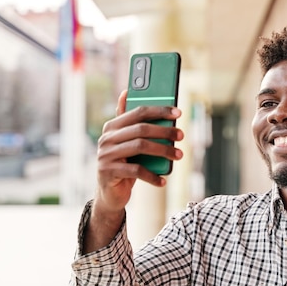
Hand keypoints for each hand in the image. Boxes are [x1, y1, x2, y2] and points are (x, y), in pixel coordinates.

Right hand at [83, 90, 183, 252]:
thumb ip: (130, 122)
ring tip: (179, 155)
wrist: (109, 193)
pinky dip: (152, 175)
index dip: (159, 111)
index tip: (178, 113)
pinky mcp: (108, 172)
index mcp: (112, 127)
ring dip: (163, 151)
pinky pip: (136, 171)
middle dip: (164, 131)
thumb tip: (126, 91)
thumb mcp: (128, 143)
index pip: (137, 112)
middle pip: (140, 129)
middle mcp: (106, 138)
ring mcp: (105, 155)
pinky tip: (163, 180)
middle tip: (181, 136)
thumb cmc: (124, 164)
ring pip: (140, 147)